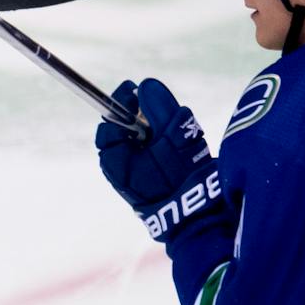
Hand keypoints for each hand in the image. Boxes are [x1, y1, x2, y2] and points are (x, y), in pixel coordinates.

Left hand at [95, 78, 227, 240]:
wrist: (194, 218)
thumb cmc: (183, 176)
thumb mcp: (175, 136)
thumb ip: (159, 109)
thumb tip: (144, 86)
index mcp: (115, 158)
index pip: (109, 122)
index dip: (122, 103)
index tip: (137, 90)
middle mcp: (116, 170)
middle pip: (122, 132)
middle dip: (141, 118)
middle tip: (159, 110)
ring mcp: (129, 180)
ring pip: (137, 144)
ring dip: (154, 133)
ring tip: (175, 135)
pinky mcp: (143, 186)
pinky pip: (146, 158)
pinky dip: (159, 148)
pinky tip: (177, 151)